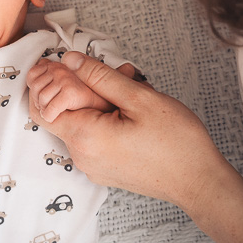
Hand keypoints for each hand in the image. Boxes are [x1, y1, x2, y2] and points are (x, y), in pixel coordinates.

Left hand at [27, 51, 227, 209]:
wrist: (200, 182)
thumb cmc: (176, 142)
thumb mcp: (138, 98)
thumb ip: (98, 77)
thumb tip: (68, 60)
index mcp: (84, 137)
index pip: (42, 107)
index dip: (52, 83)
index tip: (73, 67)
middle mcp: (82, 156)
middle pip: (65, 112)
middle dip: (86, 87)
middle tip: (119, 74)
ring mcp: (93, 166)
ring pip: (82, 122)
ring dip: (101, 101)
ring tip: (133, 89)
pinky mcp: (106, 169)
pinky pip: (94, 137)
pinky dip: (106, 119)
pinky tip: (133, 109)